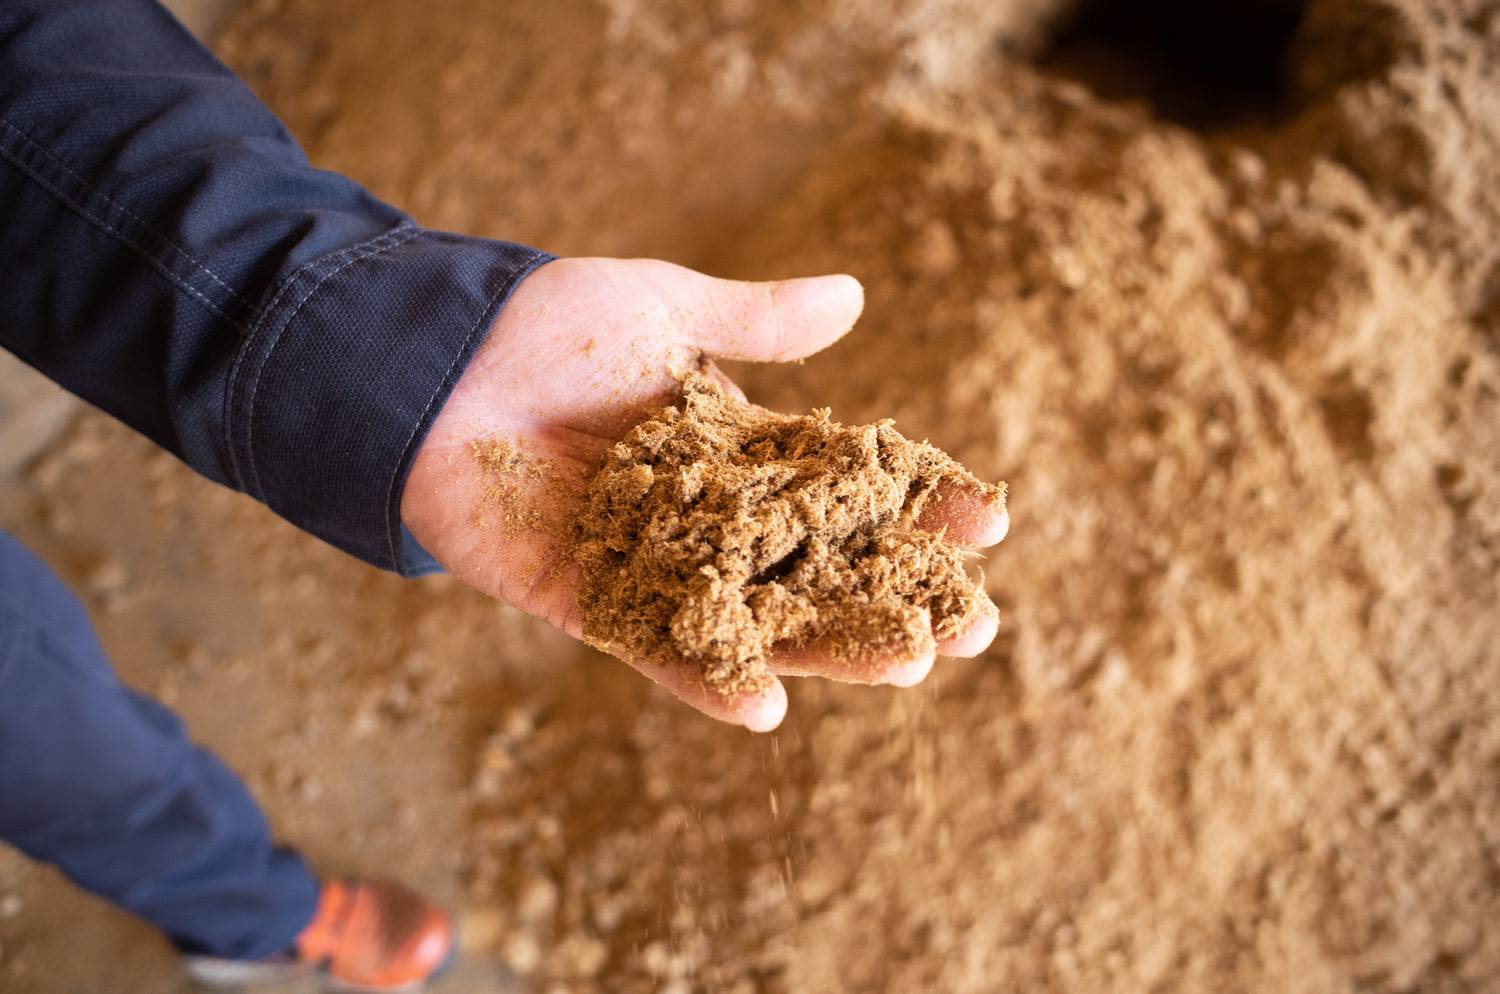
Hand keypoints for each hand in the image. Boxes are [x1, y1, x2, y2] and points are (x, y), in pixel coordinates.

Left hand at [401, 258, 1007, 729]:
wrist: (429, 364)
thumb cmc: (542, 326)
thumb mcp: (661, 310)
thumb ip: (756, 322)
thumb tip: (856, 297)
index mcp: (737, 449)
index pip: (847, 483)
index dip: (914, 502)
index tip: (985, 519)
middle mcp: (710, 517)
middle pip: (820, 567)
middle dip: (896, 594)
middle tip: (973, 625)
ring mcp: (658, 567)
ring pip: (760, 617)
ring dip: (831, 647)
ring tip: (908, 663)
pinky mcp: (595, 605)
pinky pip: (660, 652)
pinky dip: (709, 680)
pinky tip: (769, 708)